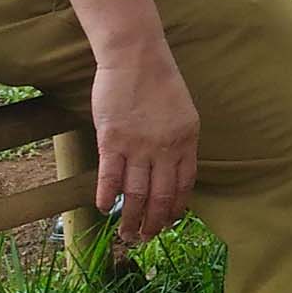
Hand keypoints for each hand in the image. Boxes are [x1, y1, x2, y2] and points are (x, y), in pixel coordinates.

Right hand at [91, 42, 199, 244]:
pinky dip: (107, 195)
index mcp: (187, 140)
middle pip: (160, 195)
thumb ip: (179, 141)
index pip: (184, 184)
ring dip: (130, 218)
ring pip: (135, 193)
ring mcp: (138, 145)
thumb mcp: (182, 112)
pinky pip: (110, 176)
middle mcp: (165, 147)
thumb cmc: (159, 80)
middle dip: (153, 222)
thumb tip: (170, 172)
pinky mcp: (112, 140)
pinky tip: (104, 207)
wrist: (135, 55)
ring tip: (126, 233)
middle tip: (145, 237)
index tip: (168, 222)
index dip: (175, 207)